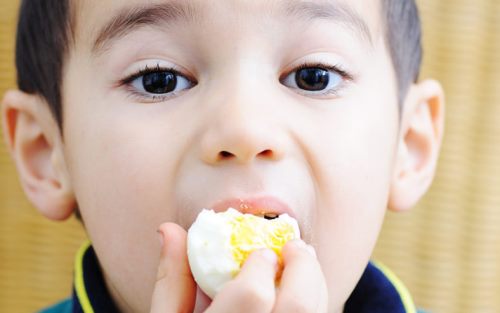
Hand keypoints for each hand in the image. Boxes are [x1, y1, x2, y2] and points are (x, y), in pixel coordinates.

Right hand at [150, 223, 327, 312]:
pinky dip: (316, 308)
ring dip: (315, 286)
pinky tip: (302, 299)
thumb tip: (170, 229)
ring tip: (302, 267)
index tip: (259, 252)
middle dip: (302, 267)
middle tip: (295, 247)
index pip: (252, 296)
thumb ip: (171, 281)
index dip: (260, 265)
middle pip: (299, 305)